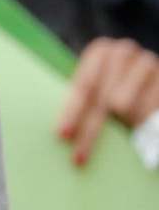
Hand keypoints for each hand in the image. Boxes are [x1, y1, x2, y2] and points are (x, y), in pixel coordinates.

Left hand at [58, 39, 158, 165]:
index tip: (63, 136)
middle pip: (101, 100)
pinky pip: (148, 109)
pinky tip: (139, 123)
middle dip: (89, 132)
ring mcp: (147, 63)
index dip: (72, 113)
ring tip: (125, 126)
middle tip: (79, 158)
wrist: (146, 76)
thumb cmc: (114, 84)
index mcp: (101, 51)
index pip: (83, 87)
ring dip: (122, 123)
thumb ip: (81, 100)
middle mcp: (124, 52)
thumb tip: (62, 131)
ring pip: (125, 106)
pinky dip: (142, 122)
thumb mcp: (95, 88)